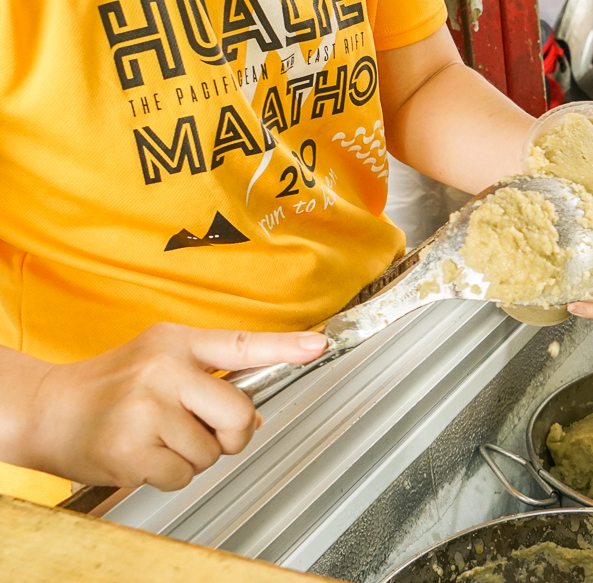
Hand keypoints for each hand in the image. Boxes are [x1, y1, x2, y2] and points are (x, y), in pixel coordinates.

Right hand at [21, 323, 326, 490]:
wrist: (47, 409)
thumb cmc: (111, 387)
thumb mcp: (160, 361)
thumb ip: (209, 379)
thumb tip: (253, 412)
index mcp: (177, 342)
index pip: (242, 344)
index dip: (286, 347)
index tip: (319, 345)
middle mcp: (164, 370)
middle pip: (238, 415)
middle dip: (228, 434)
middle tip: (198, 430)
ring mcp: (146, 408)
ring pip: (210, 452)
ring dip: (191, 455)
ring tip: (157, 437)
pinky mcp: (132, 448)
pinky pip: (183, 475)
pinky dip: (169, 475)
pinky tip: (143, 455)